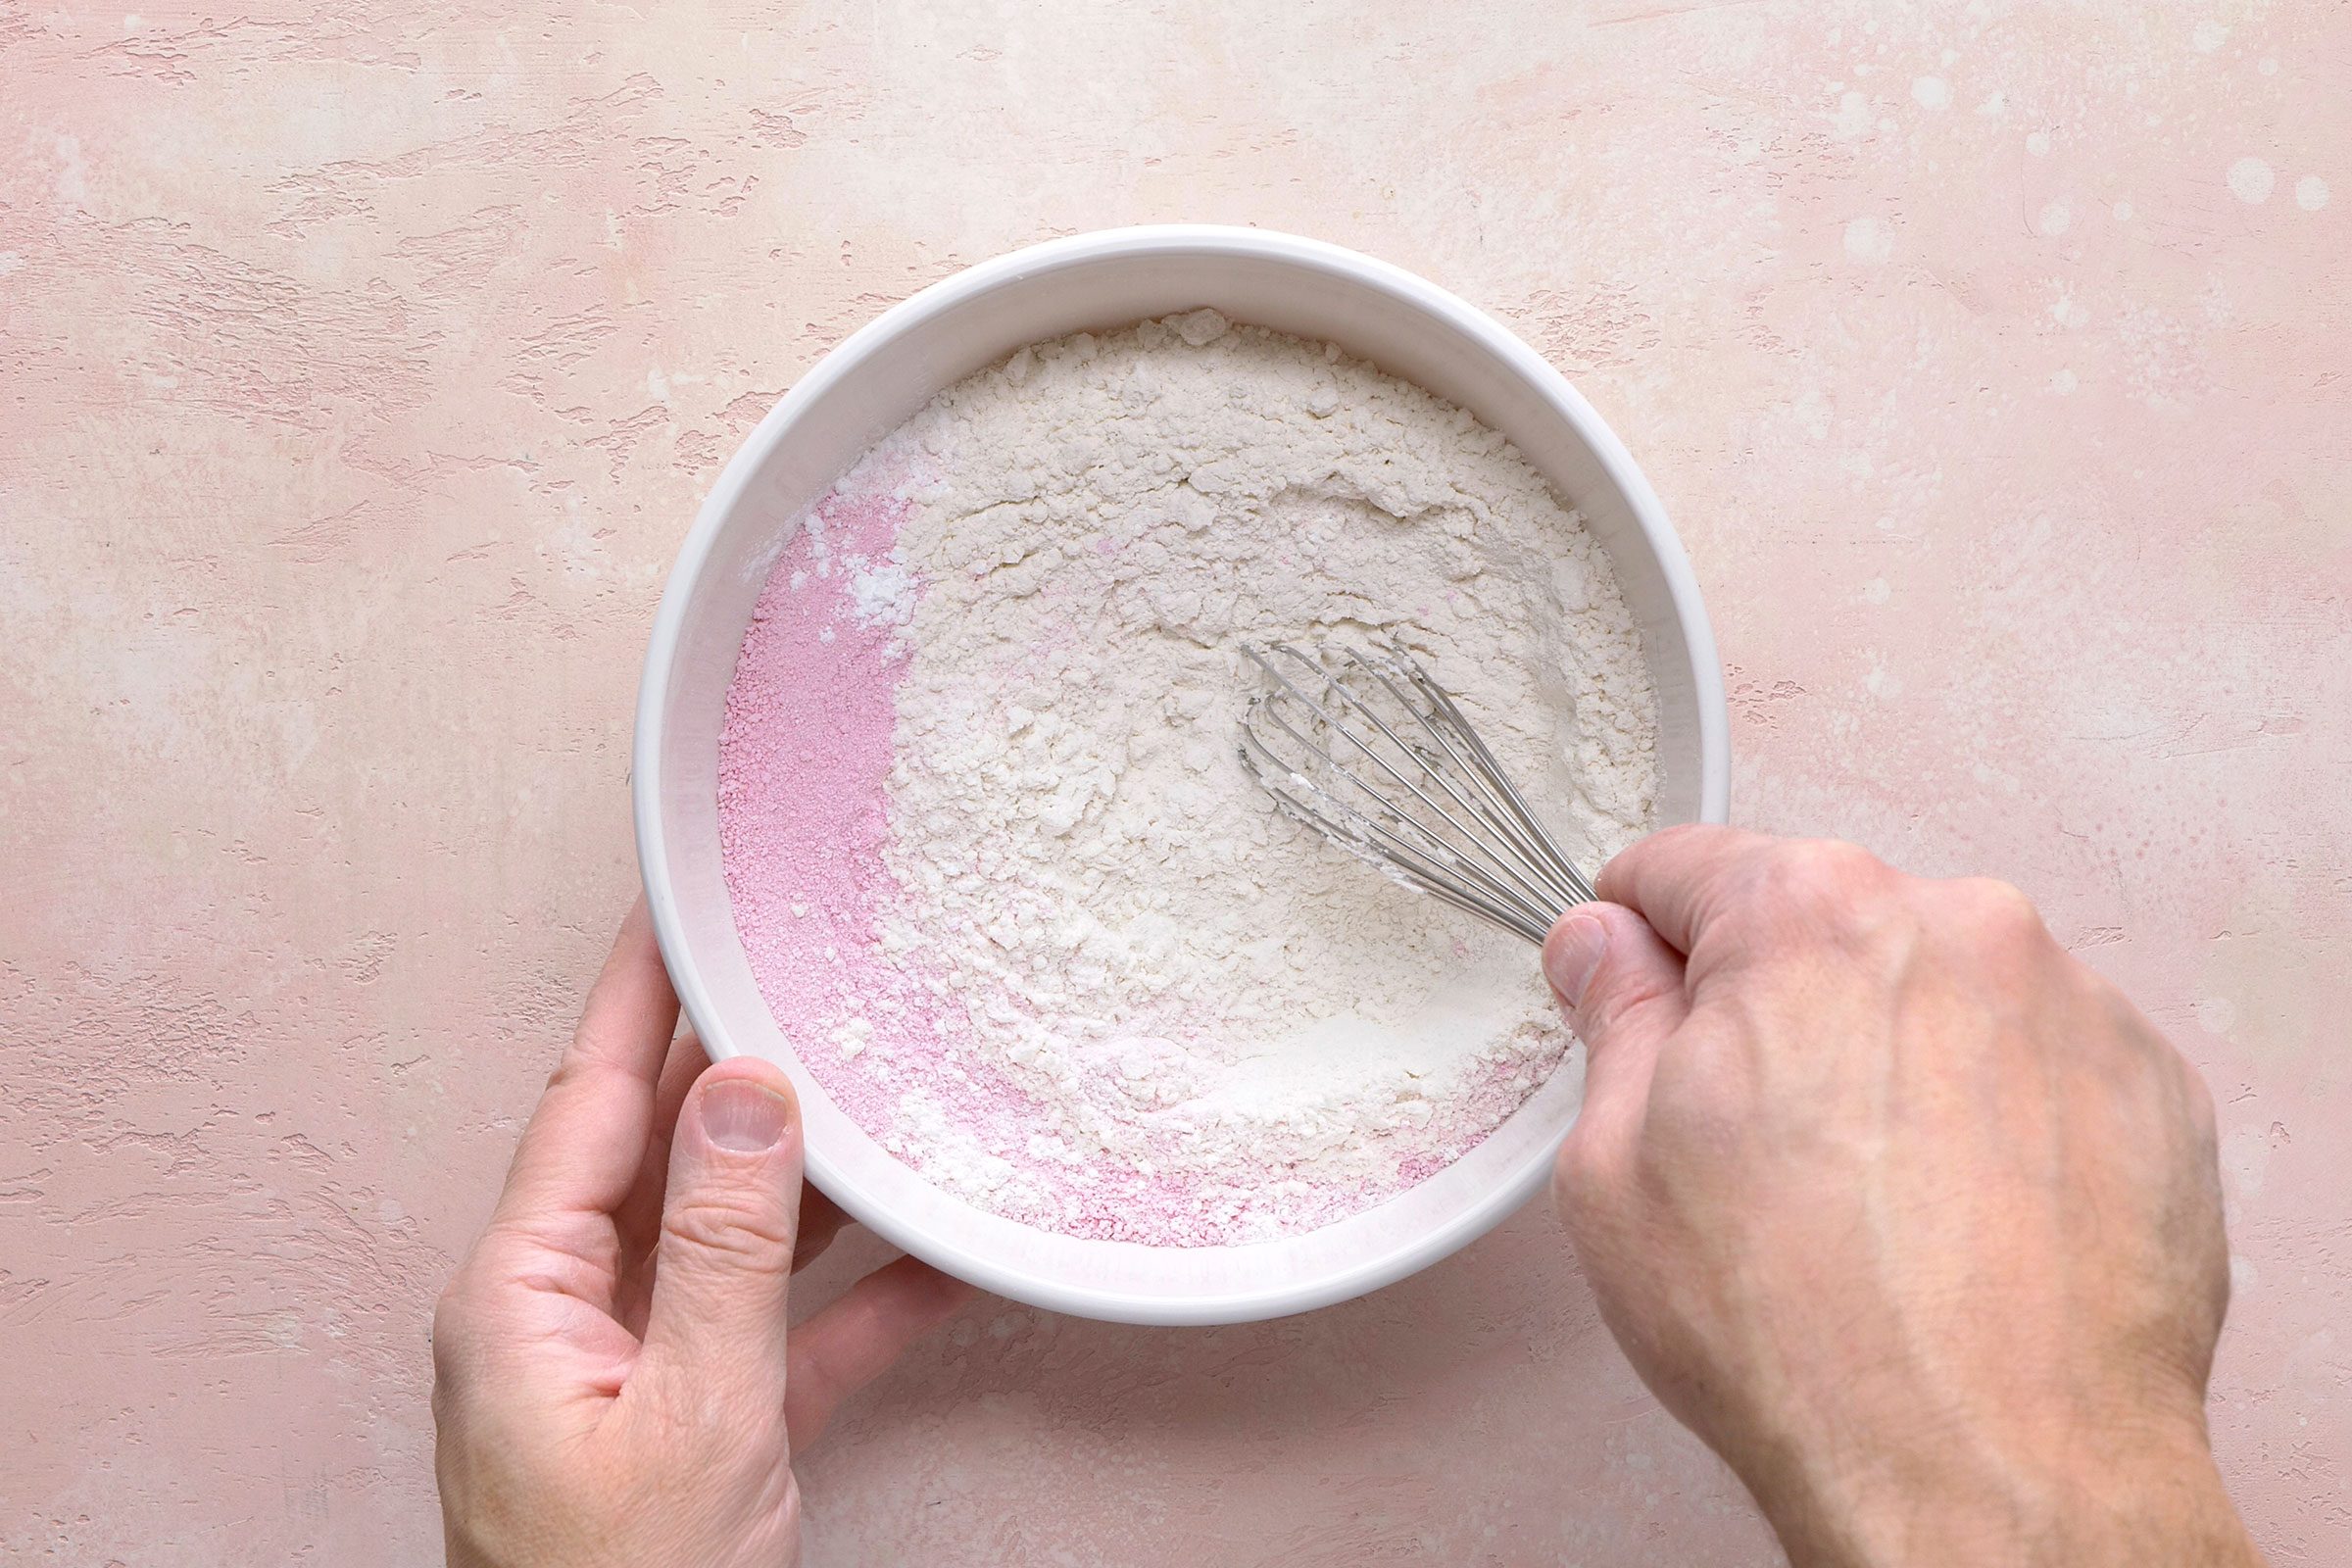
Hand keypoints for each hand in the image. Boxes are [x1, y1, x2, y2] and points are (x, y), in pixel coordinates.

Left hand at [432, 902, 969, 1567]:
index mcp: (521, 1295)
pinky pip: (783, 1334)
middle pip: (659, 1152)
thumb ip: (726, 1248)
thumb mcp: (692, 1415)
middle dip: (737, 1063)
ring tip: (885, 1084)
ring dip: (813, 1173)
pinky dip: (857, 1297)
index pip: (586, 1100)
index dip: (640, 992)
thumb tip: (749, 1091)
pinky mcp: (699, 1429)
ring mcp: (632, 1373)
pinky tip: (939, 1256)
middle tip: (806, 967)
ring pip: (730, 1234)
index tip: (681, 899)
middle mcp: (563, 1316)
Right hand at [1545, 828, 2259, 1567]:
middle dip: (1777, 1002)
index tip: (1632, 977)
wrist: (1993, 1470)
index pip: (1688, 866)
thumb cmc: (1805, 1332)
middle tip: (1752, 1134)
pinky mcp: (2152, 1090)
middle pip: (1826, 925)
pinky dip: (1996, 1116)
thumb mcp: (1617, 1166)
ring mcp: (2071, 1005)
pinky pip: (2040, 1067)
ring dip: (1895, 1055)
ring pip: (1940, 994)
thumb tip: (1603, 949)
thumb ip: (1613, 1019)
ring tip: (1873, 1198)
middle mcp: (1956, 926)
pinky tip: (1962, 1218)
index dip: (1637, 932)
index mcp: (1807, 916)